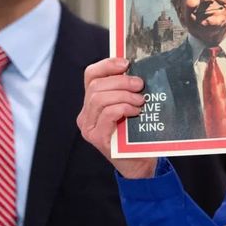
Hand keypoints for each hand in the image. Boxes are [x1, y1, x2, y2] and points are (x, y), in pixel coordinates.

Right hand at [76, 57, 156, 178]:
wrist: (139, 162)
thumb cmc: (136, 133)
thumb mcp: (129, 106)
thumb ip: (126, 90)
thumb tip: (137, 69)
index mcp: (92, 102)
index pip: (91, 75)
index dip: (107, 64)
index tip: (126, 63)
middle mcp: (86, 114)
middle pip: (96, 86)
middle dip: (120, 81)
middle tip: (140, 84)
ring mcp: (88, 127)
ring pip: (99, 98)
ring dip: (123, 95)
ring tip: (140, 100)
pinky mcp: (96, 137)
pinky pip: (107, 114)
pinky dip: (123, 108)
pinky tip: (135, 111)